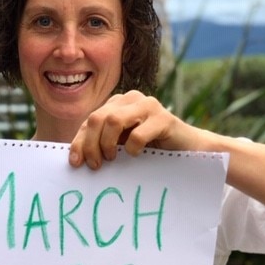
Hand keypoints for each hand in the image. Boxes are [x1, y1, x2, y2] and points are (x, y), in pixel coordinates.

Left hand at [69, 90, 200, 169]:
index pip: (90, 121)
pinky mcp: (163, 118)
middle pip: (98, 118)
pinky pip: (138, 133)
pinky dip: (132, 147)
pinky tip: (135, 155)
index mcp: (117, 104)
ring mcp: (148, 106)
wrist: (188, 149)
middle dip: (91, 144)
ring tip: (112, 158)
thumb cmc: (152, 149)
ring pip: (113, 120)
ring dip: (107, 143)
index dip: (80, 142)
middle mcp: (130, 99)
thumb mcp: (122, 145)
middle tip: (95, 165)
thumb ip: (103, 144)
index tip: (76, 163)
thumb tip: (76, 159)